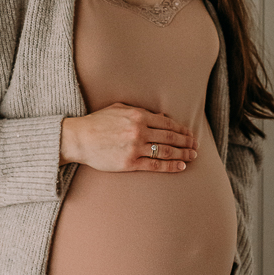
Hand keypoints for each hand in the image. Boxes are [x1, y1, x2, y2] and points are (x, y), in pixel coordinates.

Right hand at [60, 103, 197, 171]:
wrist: (78, 138)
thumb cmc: (97, 122)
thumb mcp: (118, 108)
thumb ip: (140, 110)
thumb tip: (161, 116)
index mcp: (138, 115)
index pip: (167, 123)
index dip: (181, 129)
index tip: (190, 133)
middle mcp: (139, 131)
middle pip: (170, 137)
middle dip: (186, 142)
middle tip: (195, 146)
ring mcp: (134, 148)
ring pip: (165, 151)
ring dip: (183, 154)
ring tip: (192, 156)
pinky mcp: (129, 163)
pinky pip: (155, 165)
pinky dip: (170, 166)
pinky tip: (181, 166)